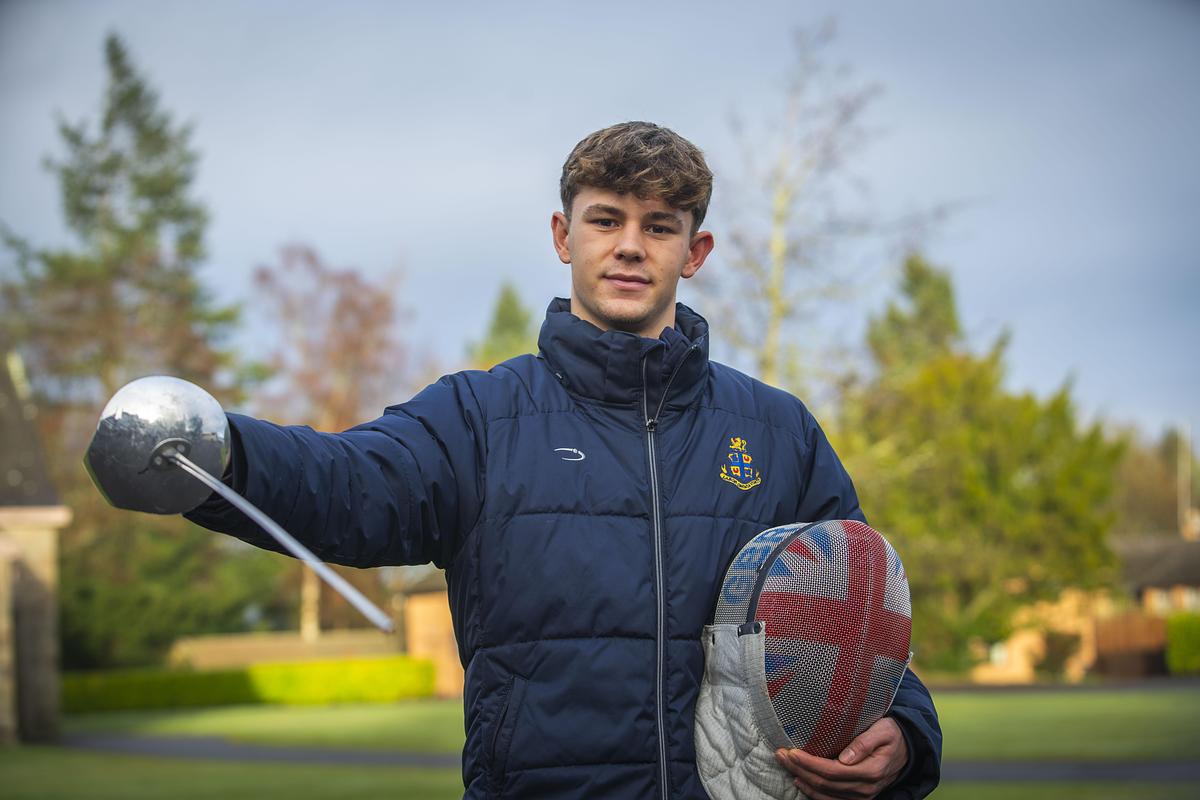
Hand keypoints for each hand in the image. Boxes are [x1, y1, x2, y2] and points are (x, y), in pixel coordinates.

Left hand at [773, 716, 907, 799]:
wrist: (908, 748)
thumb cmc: (893, 733)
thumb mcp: (884, 730)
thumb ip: (865, 742)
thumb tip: (845, 758)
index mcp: (871, 771)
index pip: (831, 771)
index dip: (809, 763)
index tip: (791, 752)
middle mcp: (866, 788)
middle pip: (824, 783)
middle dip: (799, 769)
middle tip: (780, 755)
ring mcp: (863, 796)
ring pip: (825, 794)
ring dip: (802, 781)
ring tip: (785, 766)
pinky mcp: (859, 797)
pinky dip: (814, 794)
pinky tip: (800, 782)